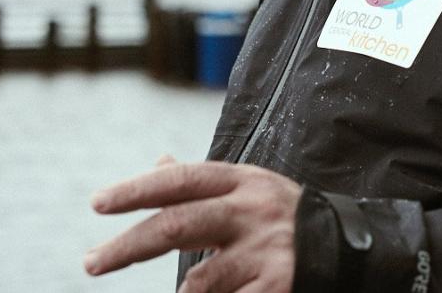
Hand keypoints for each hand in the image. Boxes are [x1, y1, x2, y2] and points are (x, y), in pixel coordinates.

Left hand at [84, 156, 301, 292]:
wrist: (351, 247)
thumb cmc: (283, 217)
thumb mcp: (248, 189)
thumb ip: (201, 183)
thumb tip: (157, 160)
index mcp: (241, 181)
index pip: (180, 180)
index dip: (137, 190)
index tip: (98, 204)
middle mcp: (252, 210)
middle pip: (178, 225)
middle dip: (128, 247)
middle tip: (91, 263)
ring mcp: (266, 250)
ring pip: (201, 280)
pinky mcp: (279, 285)